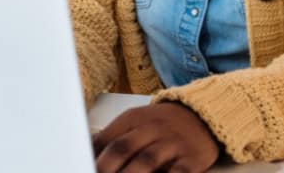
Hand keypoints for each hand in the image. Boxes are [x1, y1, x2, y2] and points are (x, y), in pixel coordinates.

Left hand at [92, 103, 219, 172]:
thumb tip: (84, 153)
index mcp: (133, 119)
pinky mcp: (191, 160)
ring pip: (147, 161)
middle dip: (105, 167)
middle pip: (123, 148)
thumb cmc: (161, 125)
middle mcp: (152, 128)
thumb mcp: (134, 123)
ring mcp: (172, 143)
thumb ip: (111, 138)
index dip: (91, 157)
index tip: (80, 166)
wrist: (203, 116)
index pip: (106, 138)